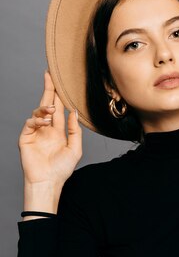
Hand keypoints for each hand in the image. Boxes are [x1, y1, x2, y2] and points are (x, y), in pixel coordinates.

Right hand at [18, 70, 81, 185]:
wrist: (48, 181)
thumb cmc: (62, 169)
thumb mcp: (75, 148)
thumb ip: (75, 130)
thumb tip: (73, 112)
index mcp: (58, 130)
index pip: (58, 108)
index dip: (58, 95)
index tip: (59, 80)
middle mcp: (46, 129)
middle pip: (46, 104)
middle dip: (48, 89)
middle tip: (49, 74)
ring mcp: (35, 132)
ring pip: (38, 112)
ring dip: (44, 107)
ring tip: (51, 108)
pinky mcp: (26, 138)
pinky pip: (30, 123)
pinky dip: (37, 120)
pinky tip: (45, 122)